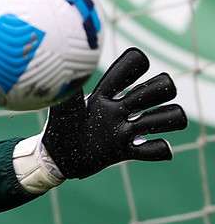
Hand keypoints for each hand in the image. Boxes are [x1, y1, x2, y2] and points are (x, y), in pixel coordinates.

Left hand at [42, 47, 187, 178]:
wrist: (56, 160)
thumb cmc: (58, 129)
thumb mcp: (63, 109)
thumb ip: (68, 90)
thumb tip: (68, 68)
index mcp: (103, 96)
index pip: (126, 71)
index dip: (135, 64)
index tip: (137, 64)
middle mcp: (120, 110)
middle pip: (157, 89)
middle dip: (161, 88)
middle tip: (138, 102)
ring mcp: (125, 131)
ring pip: (166, 116)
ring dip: (167, 118)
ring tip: (143, 126)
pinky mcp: (126, 152)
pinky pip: (156, 149)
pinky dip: (161, 148)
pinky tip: (153, 148)